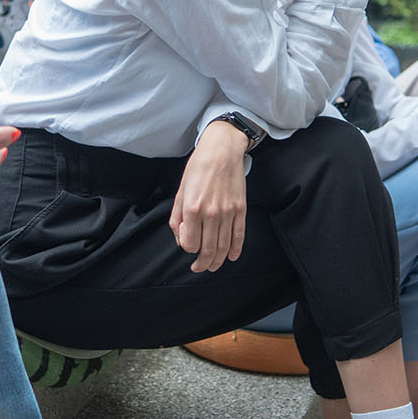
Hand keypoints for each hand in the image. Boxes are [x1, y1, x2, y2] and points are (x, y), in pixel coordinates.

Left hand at [171, 120, 249, 272]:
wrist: (222, 150)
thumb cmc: (198, 168)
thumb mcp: (180, 191)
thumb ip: (177, 218)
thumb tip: (181, 238)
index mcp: (192, 209)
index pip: (190, 244)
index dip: (187, 247)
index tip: (187, 243)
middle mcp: (211, 214)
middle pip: (208, 250)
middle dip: (202, 264)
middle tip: (198, 268)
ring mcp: (228, 212)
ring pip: (224, 247)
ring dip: (217, 261)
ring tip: (212, 266)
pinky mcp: (240, 209)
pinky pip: (239, 236)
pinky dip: (236, 250)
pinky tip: (232, 257)